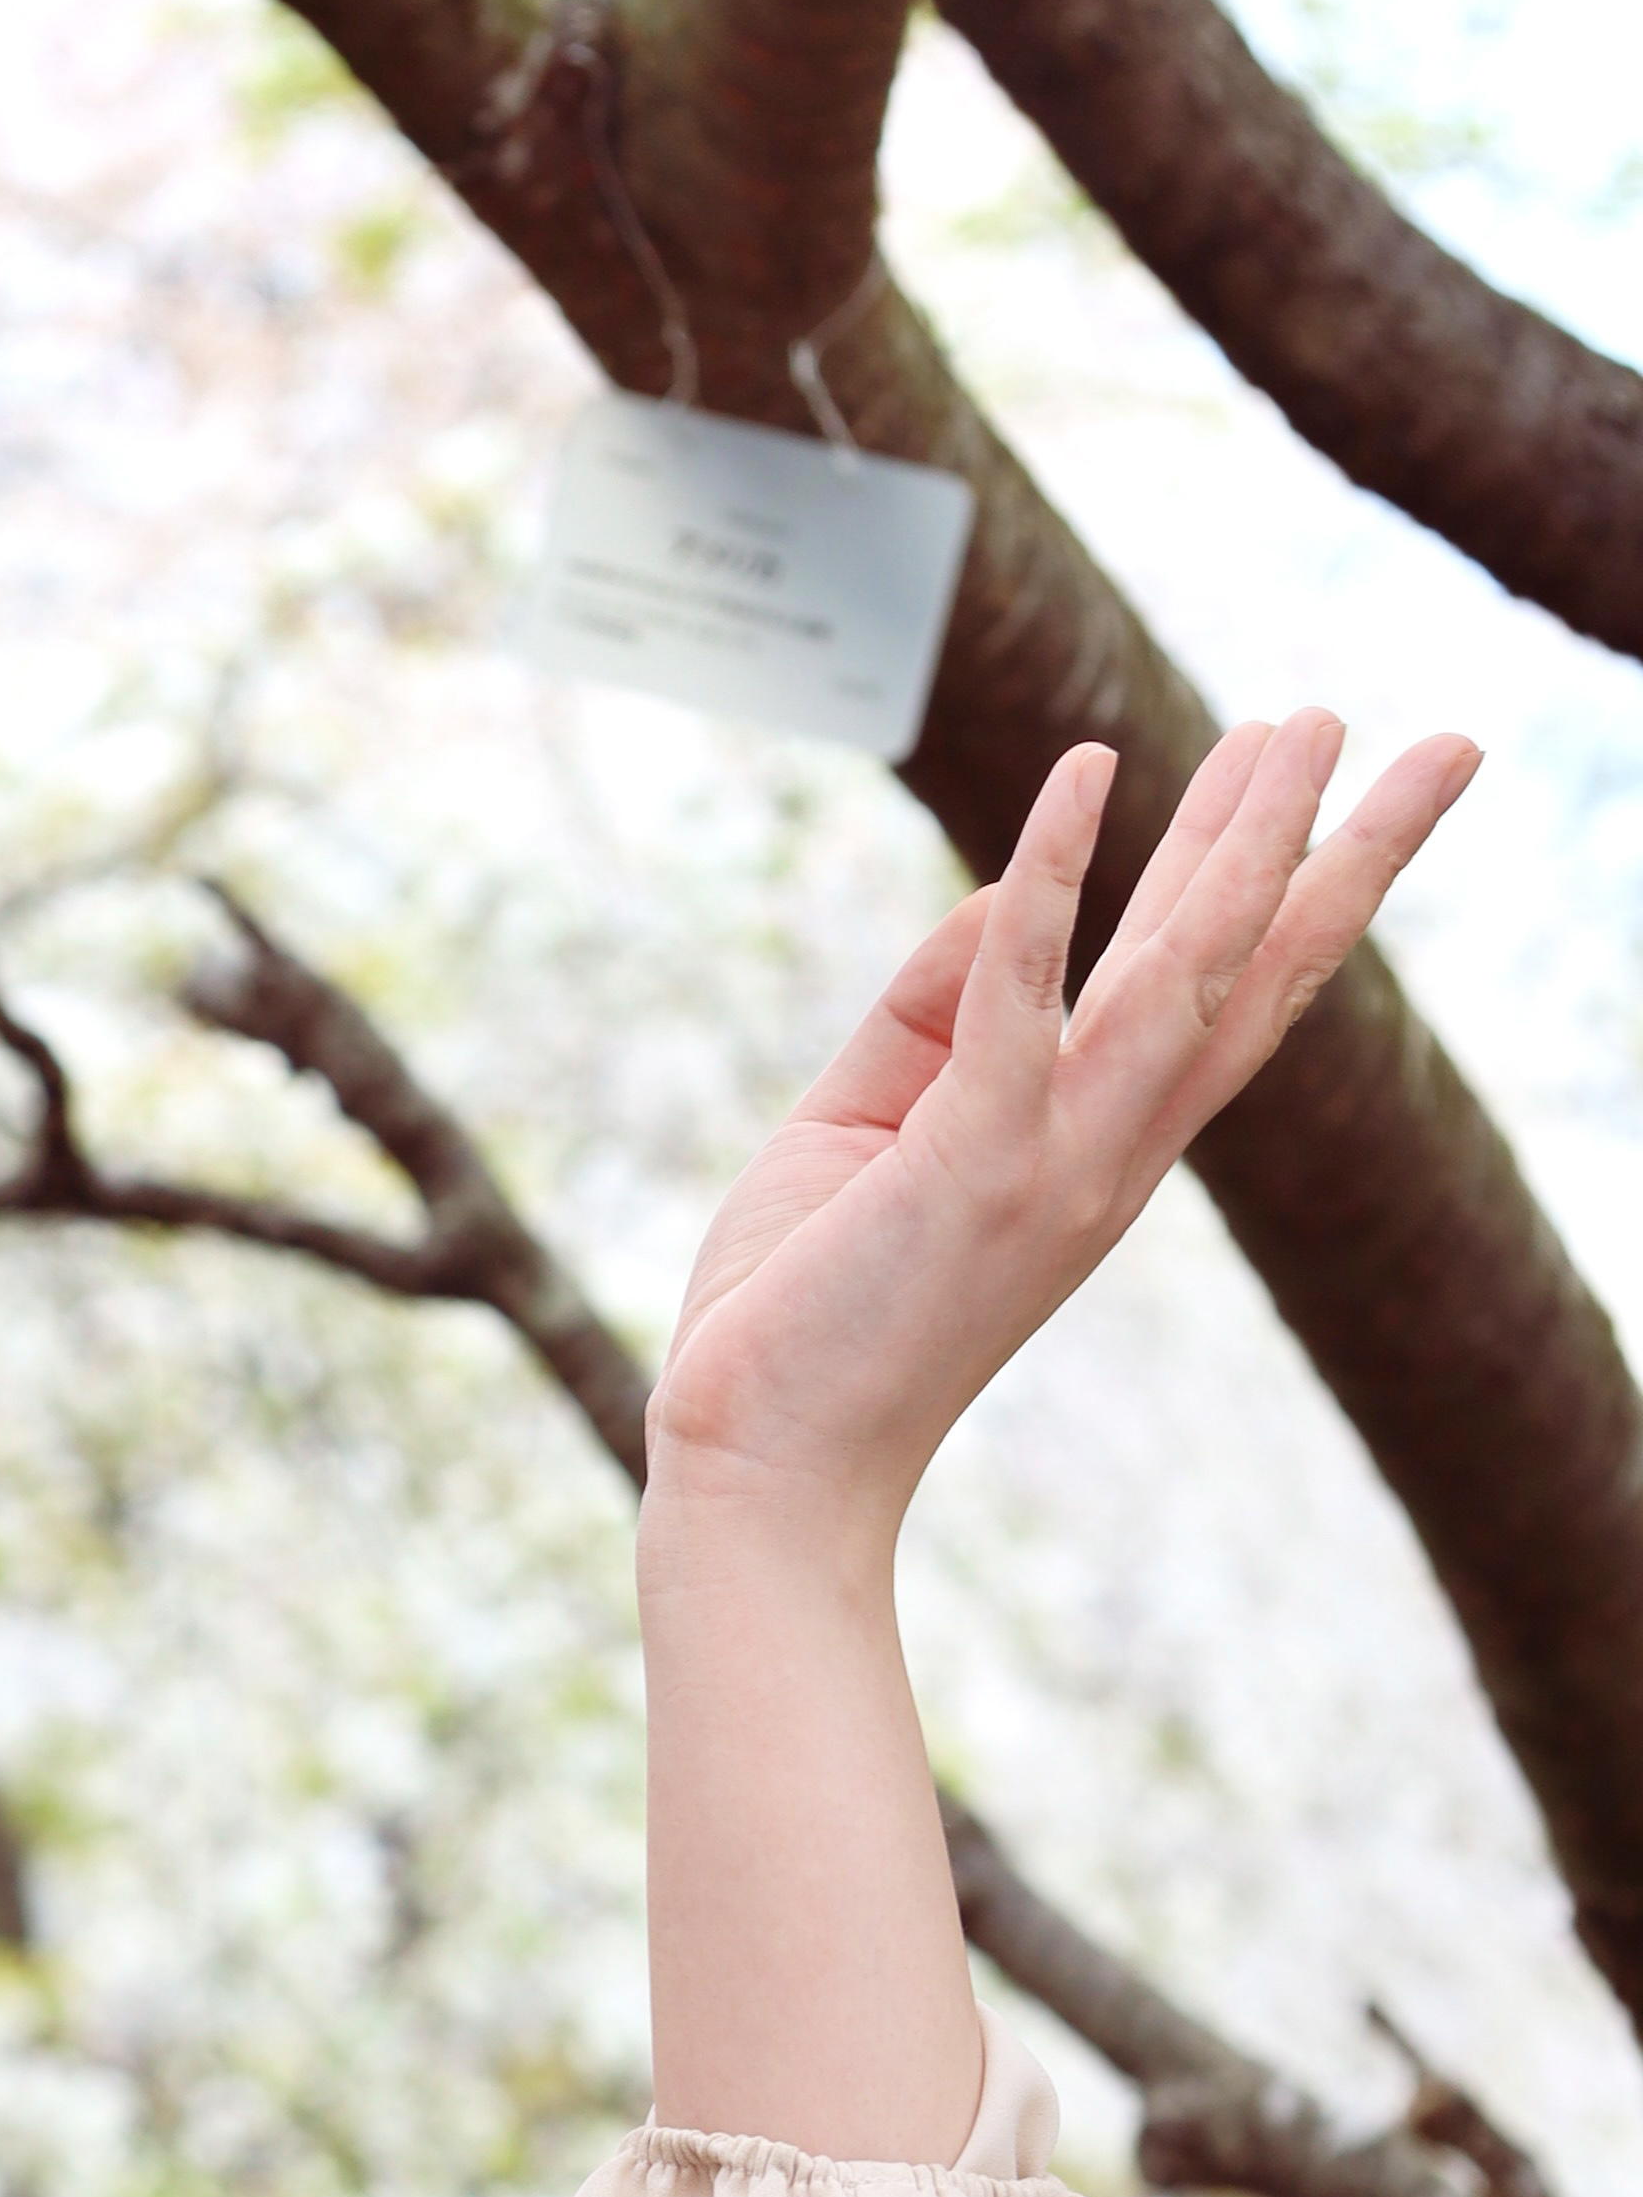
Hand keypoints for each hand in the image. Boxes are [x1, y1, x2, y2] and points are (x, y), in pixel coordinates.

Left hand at [643, 712, 1481, 1574]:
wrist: (761, 1472)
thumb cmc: (804, 1313)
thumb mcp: (866, 1127)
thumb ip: (934, 1010)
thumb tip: (1009, 891)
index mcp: (1097, 1150)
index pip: (1218, 1002)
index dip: (1280, 888)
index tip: (1328, 781)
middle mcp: (1109, 1153)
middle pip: (1254, 977)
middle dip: (1344, 850)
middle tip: (1435, 740)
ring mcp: (1055, 1158)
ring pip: (1186, 970)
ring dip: (1248, 838)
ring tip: (1308, 723)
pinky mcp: (973, 1159)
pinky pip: (1021, 991)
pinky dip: (1056, 877)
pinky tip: (1089, 772)